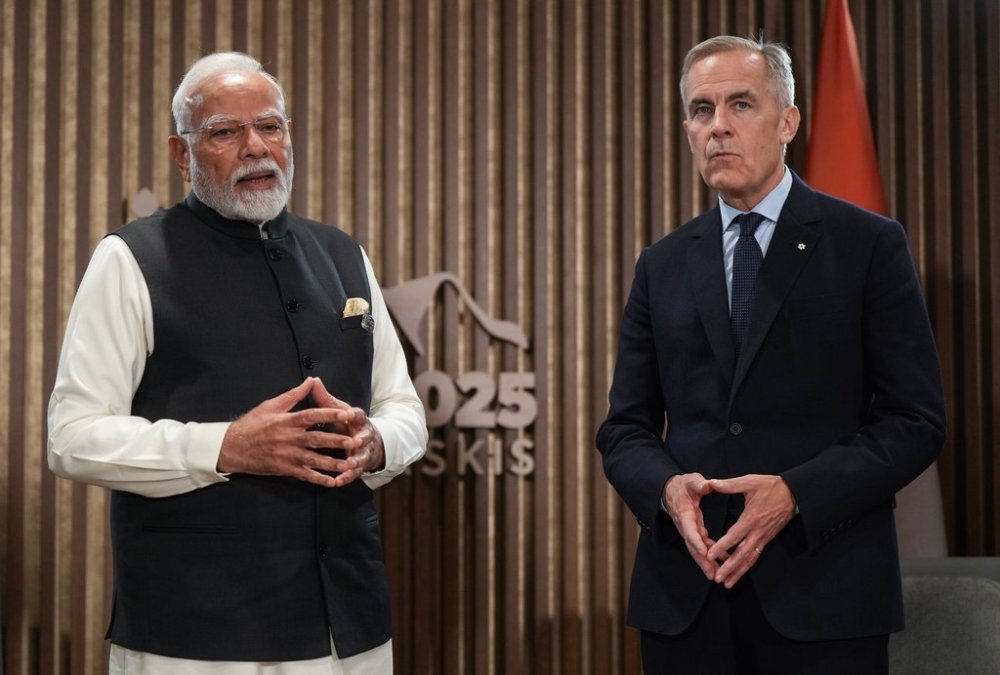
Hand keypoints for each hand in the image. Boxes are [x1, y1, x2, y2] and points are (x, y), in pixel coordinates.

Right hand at [217, 378, 377, 487]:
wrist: (232, 447)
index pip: (312, 416)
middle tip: (355, 442)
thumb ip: (294, 394)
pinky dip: (319, 479)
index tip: (346, 414)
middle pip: (317, 439)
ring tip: (349, 464)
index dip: (330, 414)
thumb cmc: (252, 423)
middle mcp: (289, 438)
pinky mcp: (284, 468)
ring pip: (314, 460)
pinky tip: (333, 482)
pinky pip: (304, 475)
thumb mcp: (271, 405)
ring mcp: (287, 455)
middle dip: (337, 441)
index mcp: (286, 420)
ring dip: (332, 463)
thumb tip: (311, 380)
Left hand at [308, 377, 384, 485]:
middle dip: (359, 441)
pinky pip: (354, 473)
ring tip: (349, 465)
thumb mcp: (340, 409)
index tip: (347, 414)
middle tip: (354, 443)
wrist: (369, 441)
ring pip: (361, 457)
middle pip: (363, 437)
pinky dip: (347, 477)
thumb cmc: (349, 422)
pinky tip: (338, 481)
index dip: (353, 414)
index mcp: (358, 419)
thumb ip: (326, 398)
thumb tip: (314, 380)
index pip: (357, 415)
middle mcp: (364, 435)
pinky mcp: (360, 466)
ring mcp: (363, 452)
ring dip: (355, 461)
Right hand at [662, 473, 718, 580]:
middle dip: (702, 561)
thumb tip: (708, 484)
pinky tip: (723, 562)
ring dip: (706, 563)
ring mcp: (689, 531)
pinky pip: (702, 546)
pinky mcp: (694, 532)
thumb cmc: (683, 486)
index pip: (690, 530)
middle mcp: (685, 526)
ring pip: (697, 550)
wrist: (671, 491)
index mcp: (684, 514)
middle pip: (693, 546)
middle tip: (712, 574)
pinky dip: (711, 556)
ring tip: (718, 575)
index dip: (697, 542)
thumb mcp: (691, 481)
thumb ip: (699, 483)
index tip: (705, 552)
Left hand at [705, 474, 796, 588]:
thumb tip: (711, 483)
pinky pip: (756, 555)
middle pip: (742, 554)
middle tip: (717, 578)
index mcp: (751, 518)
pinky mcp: (767, 539)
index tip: (709, 555)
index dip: (721, 547)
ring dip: (738, 572)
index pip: (734, 536)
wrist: (793, 493)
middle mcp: (758, 532)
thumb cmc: (771, 486)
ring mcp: (764, 537)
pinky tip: (739, 573)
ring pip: (750, 559)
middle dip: (729, 568)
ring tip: (726, 583)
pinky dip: (747, 566)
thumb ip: (729, 485)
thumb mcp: (749, 481)